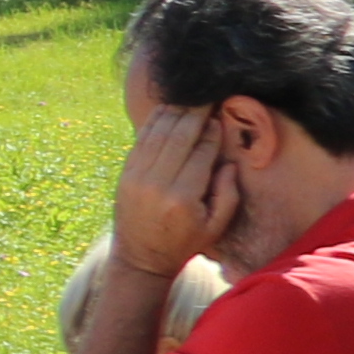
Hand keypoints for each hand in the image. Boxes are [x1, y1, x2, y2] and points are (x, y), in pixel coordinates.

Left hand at [109, 103, 244, 281]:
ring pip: (157, 134)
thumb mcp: (216, 226)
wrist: (140, 256)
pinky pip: (141, 141)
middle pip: (179, 137)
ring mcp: (137, 177)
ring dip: (174, 113)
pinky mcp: (125, 174)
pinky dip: (154, 122)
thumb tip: (228, 161)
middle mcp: (158, 184)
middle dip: (195, 114)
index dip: (212, 132)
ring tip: (189, 99)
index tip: (220, 117)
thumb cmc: (185, 242)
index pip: (201, 153)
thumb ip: (228, 194)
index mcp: (183, 198)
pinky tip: (166, 109)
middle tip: (207, 97)